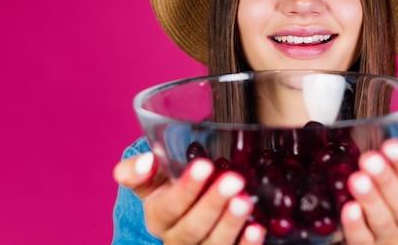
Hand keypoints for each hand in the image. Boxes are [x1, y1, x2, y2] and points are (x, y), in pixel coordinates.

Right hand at [113, 154, 265, 243]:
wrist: (187, 205)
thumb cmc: (171, 186)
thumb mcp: (153, 177)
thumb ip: (140, 169)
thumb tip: (146, 161)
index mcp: (158, 216)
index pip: (168, 206)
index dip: (186, 188)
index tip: (205, 165)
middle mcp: (175, 238)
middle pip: (192, 228)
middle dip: (213, 203)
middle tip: (234, 180)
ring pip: (213, 244)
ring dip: (230, 223)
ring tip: (245, 200)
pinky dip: (246, 243)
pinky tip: (257, 228)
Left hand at [341, 139, 397, 243]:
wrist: (384, 212)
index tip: (391, 146)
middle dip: (386, 180)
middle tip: (370, 159)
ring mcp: (389, 234)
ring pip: (383, 222)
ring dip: (371, 200)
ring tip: (357, 179)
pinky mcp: (366, 244)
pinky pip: (362, 239)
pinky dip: (355, 225)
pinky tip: (349, 208)